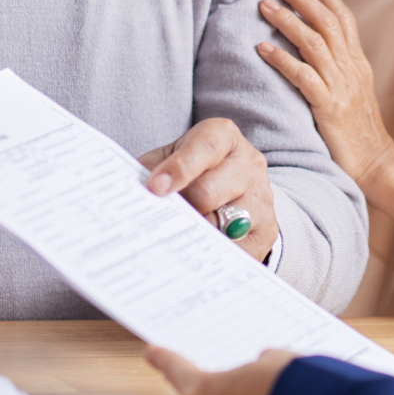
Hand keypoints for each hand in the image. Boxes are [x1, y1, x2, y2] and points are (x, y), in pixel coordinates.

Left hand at [138, 117, 278, 260]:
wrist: (236, 183)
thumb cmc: (193, 169)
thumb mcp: (171, 157)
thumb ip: (150, 169)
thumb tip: (127, 193)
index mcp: (223, 137)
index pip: (204, 148)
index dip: (178, 168)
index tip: (155, 187)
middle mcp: (248, 164)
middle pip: (209, 192)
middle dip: (180, 209)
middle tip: (157, 223)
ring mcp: (261, 198)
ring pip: (221, 226)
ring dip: (194, 236)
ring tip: (172, 244)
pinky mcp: (266, 230)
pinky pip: (237, 251)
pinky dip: (212, 256)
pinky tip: (194, 257)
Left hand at [257, 0, 393, 187]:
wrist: (378, 166)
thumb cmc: (359, 134)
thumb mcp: (353, 94)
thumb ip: (338, 70)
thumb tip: (314, 50)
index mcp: (358, 65)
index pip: (344, 18)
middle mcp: (352, 70)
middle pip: (327, 23)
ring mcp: (342, 88)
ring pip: (314, 43)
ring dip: (287, 21)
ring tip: (264, 5)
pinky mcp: (330, 108)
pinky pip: (304, 77)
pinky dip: (282, 59)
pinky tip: (262, 49)